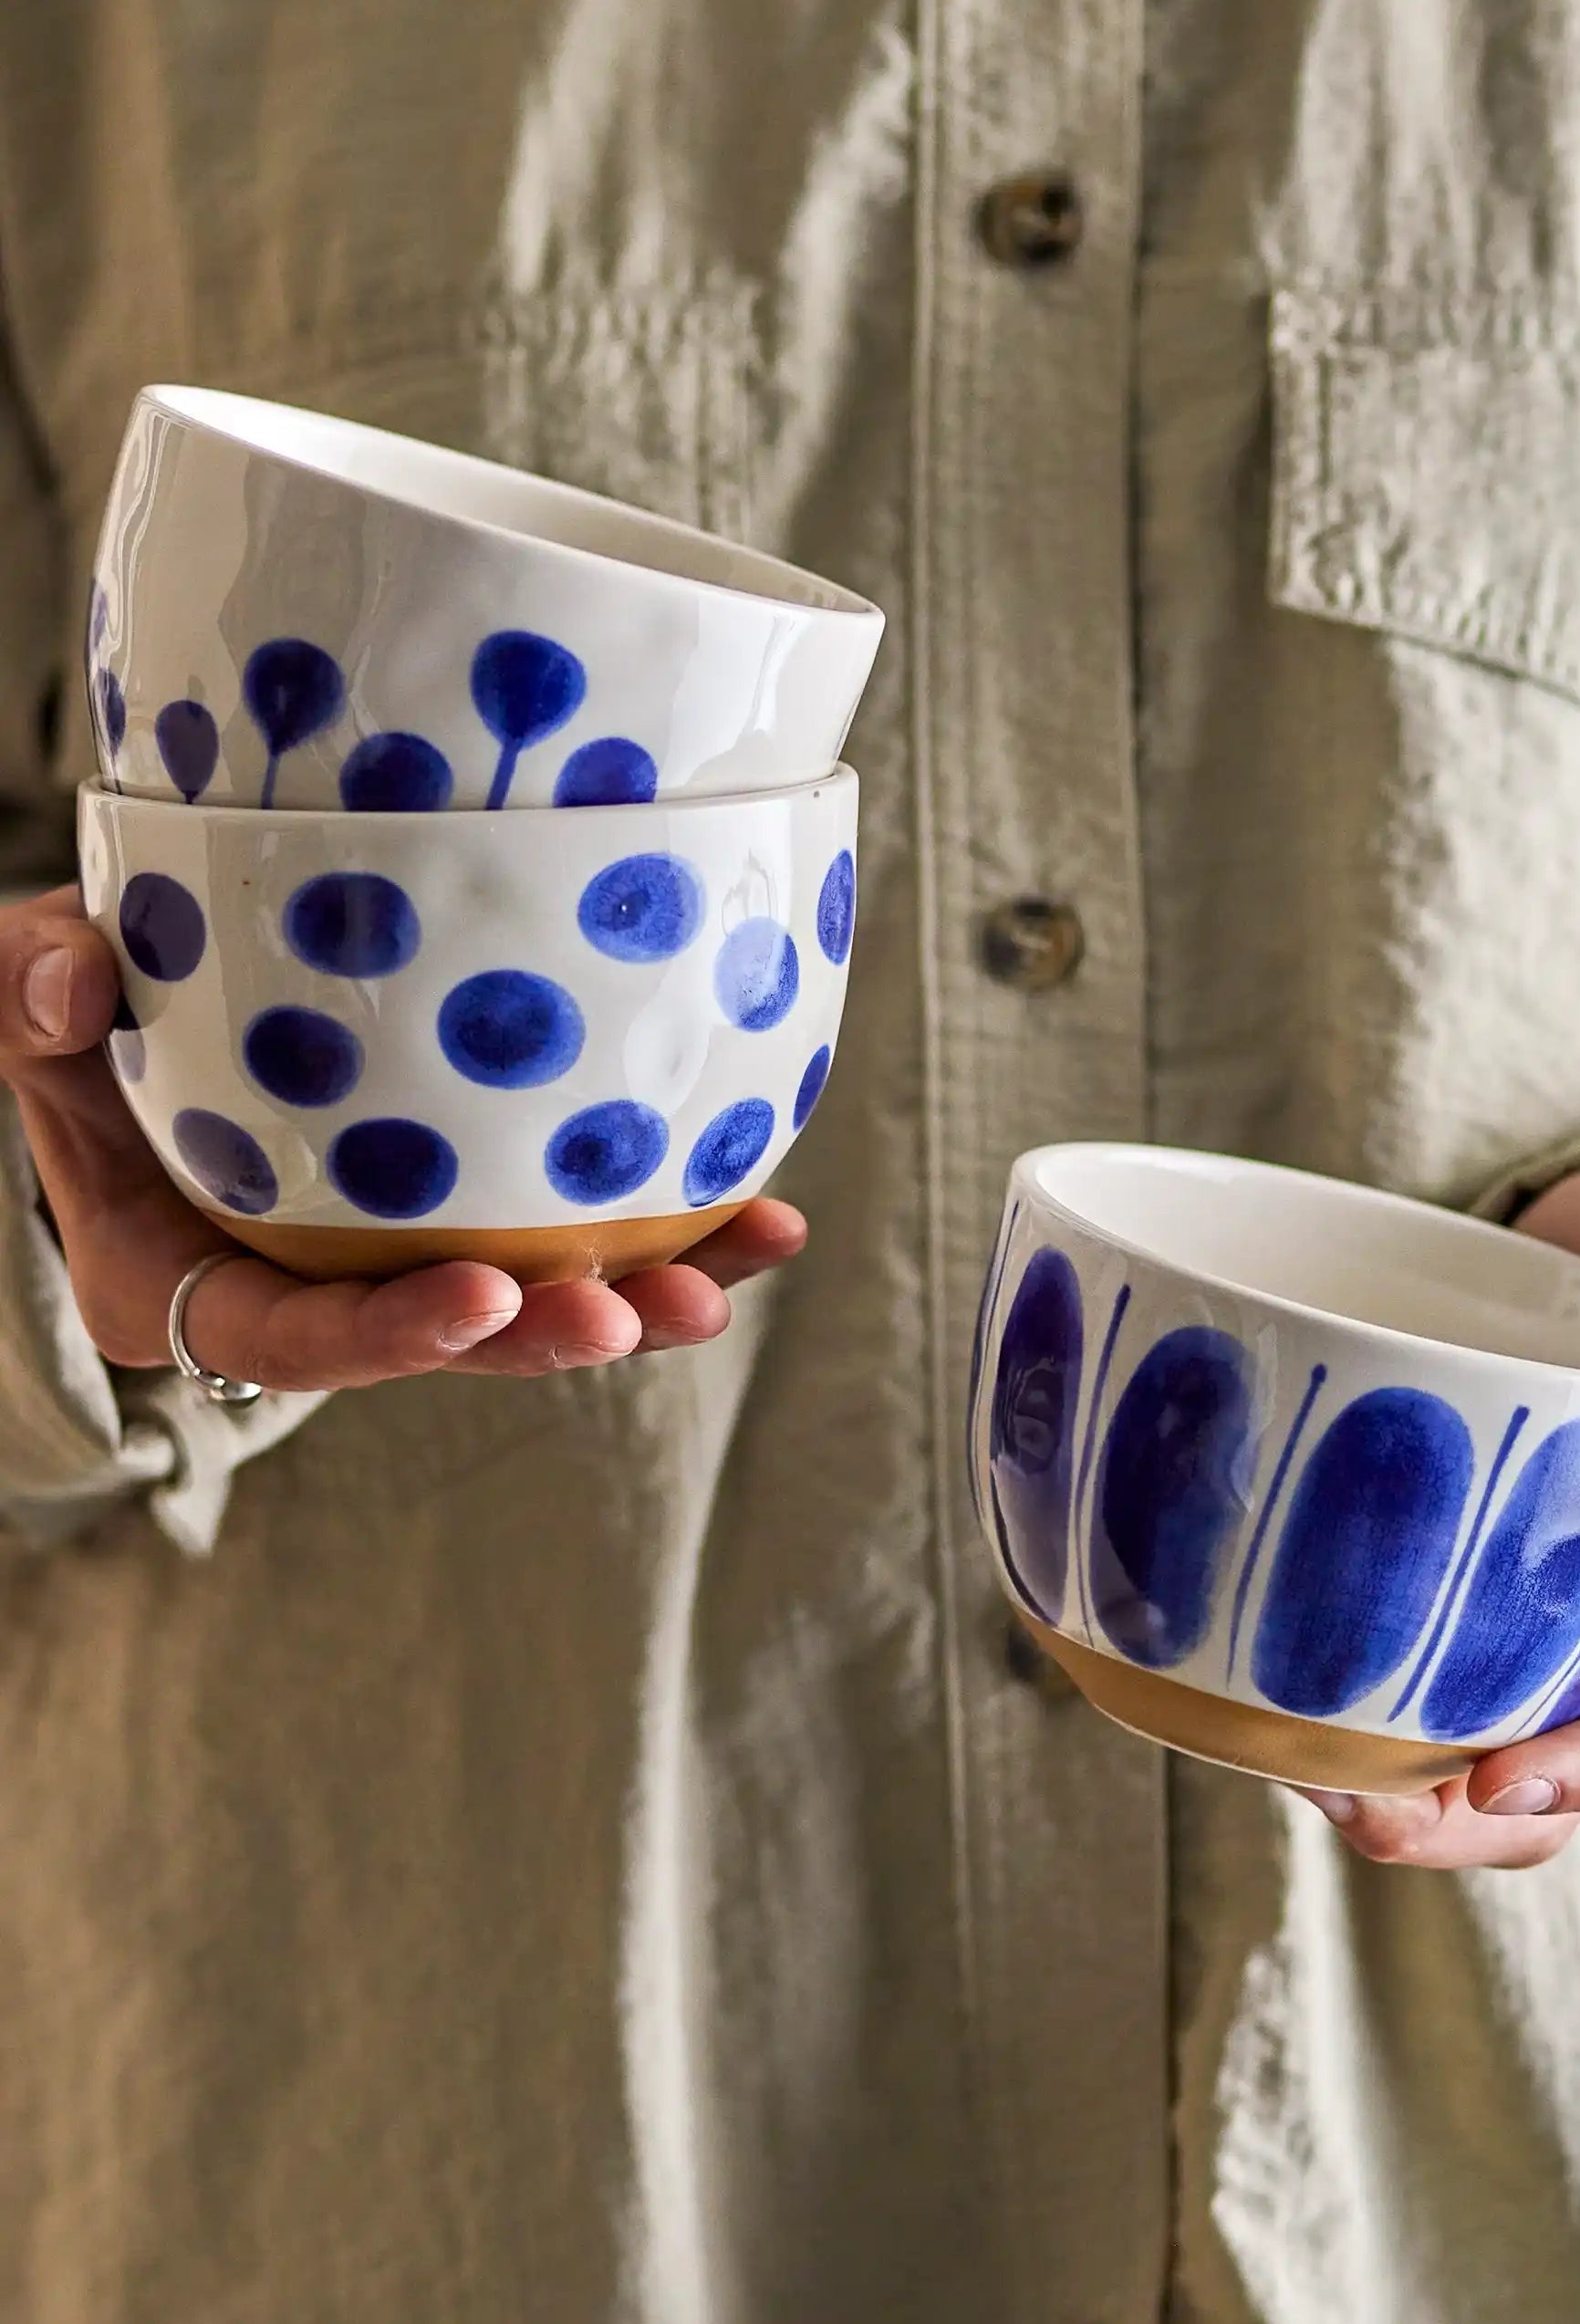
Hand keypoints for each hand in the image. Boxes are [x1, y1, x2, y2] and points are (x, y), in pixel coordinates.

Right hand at [0, 888, 805, 1390]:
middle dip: (542, 1336)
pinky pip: (560, 1227)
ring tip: (741, 1263)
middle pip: (433, 1339)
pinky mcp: (452, 1208)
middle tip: (640, 1315)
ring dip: (638, 1289)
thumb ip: (27, 991)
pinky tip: (761, 1205)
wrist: (120, 1007)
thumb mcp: (15, 998)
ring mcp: (384, 1255)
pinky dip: (663, 1220)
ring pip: (520, 1297)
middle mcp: (299, 1289)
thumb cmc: (62, 1017)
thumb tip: (69, 985)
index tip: (481, 1297)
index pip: (289, 1337)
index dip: (388, 1333)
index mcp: (184, 1280)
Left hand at [1297, 1160, 1579, 1869]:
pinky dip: (1350, 1711)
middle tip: (1352, 1812)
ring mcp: (1538, 1615)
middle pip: (1563, 1769)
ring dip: (1393, 1792)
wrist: (1560, 1241)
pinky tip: (1261, 1702)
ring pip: (1479, 1752)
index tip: (1498, 1785)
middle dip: (1464, 1822)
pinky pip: (1417, 1682)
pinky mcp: (1459, 1592)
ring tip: (1291, 1776)